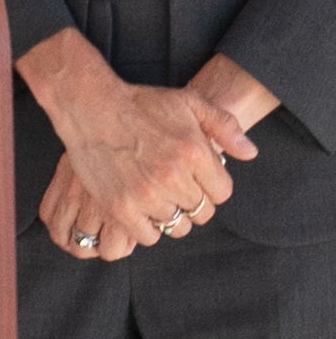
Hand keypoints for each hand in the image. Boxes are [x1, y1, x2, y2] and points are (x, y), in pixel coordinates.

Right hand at [29, 48, 251, 251]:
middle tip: (173, 186)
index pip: (222, 193)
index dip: (210, 185)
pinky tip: (141, 208)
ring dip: (170, 214)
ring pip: (177, 226)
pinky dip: (148, 227)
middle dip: (192, 201)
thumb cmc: (141, 103)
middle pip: (201, 212)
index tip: (194, 176)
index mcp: (194, 153)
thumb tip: (250, 154)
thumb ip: (225, 126)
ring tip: (156, 195)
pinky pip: (149, 236)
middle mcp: (173, 177)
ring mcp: (146, 194)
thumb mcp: (188, 102)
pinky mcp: (120, 206)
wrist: (89, 106)